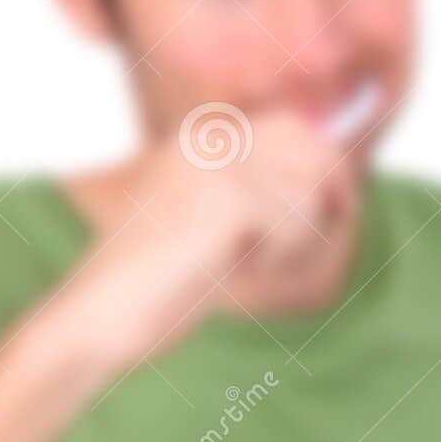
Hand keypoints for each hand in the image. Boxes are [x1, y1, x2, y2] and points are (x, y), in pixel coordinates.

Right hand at [62, 107, 361, 366]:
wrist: (96, 315)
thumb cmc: (158, 284)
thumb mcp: (219, 226)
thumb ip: (270, 194)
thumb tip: (345, 181)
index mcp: (204, 137)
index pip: (297, 126)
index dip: (326, 169)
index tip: (334, 209)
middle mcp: (210, 136)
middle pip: (316, 153)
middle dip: (319, 205)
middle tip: (278, 248)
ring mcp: (216, 161)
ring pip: (310, 194)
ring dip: (292, 242)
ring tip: (239, 260)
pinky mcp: (226, 195)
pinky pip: (294, 226)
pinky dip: (275, 259)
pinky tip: (230, 267)